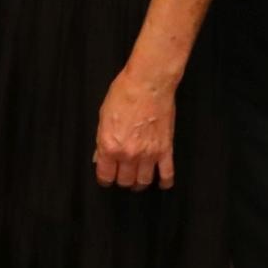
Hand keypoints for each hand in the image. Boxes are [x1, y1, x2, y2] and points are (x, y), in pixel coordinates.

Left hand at [93, 66, 176, 189]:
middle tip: (122, 175)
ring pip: (144, 181)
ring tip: (138, 179)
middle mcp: (129, 154)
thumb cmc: (124, 94)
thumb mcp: (103, 117)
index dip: (105, 179)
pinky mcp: (165, 149)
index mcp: (110, 146)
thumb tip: (100, 156)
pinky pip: (167, 174)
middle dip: (122, 180)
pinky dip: (165, 182)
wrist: (148, 84)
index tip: (106, 178)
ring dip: (140, 183)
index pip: (105, 176)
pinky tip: (162, 183)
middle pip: (125, 181)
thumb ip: (101, 140)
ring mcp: (149, 154)